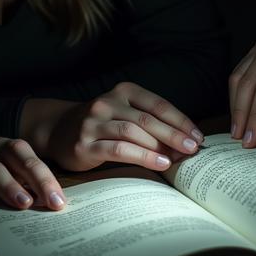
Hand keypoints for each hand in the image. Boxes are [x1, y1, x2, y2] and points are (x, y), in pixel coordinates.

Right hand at [0, 133, 65, 211]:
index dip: (46, 180)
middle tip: (46, 202)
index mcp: (13, 149)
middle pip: (16, 161)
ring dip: (7, 185)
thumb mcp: (12, 165)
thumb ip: (28, 180)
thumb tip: (52, 203)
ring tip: (22, 203)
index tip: (58, 202)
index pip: (33, 162)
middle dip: (33, 180)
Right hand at [32, 82, 204, 172]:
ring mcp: (94, 123)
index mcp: (123, 90)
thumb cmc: (102, 123)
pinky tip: (158, 164)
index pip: (158, 104)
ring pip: (133, 132)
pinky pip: (118, 149)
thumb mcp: (124, 112)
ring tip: (178, 158)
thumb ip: (149, 122)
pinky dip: (142, 156)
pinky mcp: (84, 145)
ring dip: (159, 146)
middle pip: (148, 119)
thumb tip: (184, 141)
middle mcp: (107, 102)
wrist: (58, 130)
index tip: (197, 135)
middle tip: (193, 148)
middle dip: (174, 135)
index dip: (180, 120)